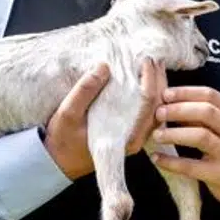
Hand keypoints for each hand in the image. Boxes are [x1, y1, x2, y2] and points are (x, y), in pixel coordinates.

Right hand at [42, 61, 165, 179]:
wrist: (61, 161)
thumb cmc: (64, 139)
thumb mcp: (67, 113)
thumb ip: (85, 91)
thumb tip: (104, 67)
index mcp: (124, 137)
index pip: (147, 105)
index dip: (150, 80)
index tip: (144, 60)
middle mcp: (136, 139)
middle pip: (158, 105)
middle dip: (158, 79)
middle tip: (152, 58)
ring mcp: (136, 137)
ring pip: (157, 109)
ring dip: (158, 86)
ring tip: (154, 65)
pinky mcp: (132, 133)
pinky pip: (149, 112)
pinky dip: (152, 94)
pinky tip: (148, 80)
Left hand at [150, 86, 219, 215]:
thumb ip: (204, 117)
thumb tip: (170, 104)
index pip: (210, 95)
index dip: (186, 93)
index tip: (165, 94)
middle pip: (206, 112)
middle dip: (179, 110)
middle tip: (158, 113)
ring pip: (201, 137)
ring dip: (174, 134)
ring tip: (156, 135)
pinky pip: (192, 166)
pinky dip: (171, 162)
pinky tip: (157, 158)